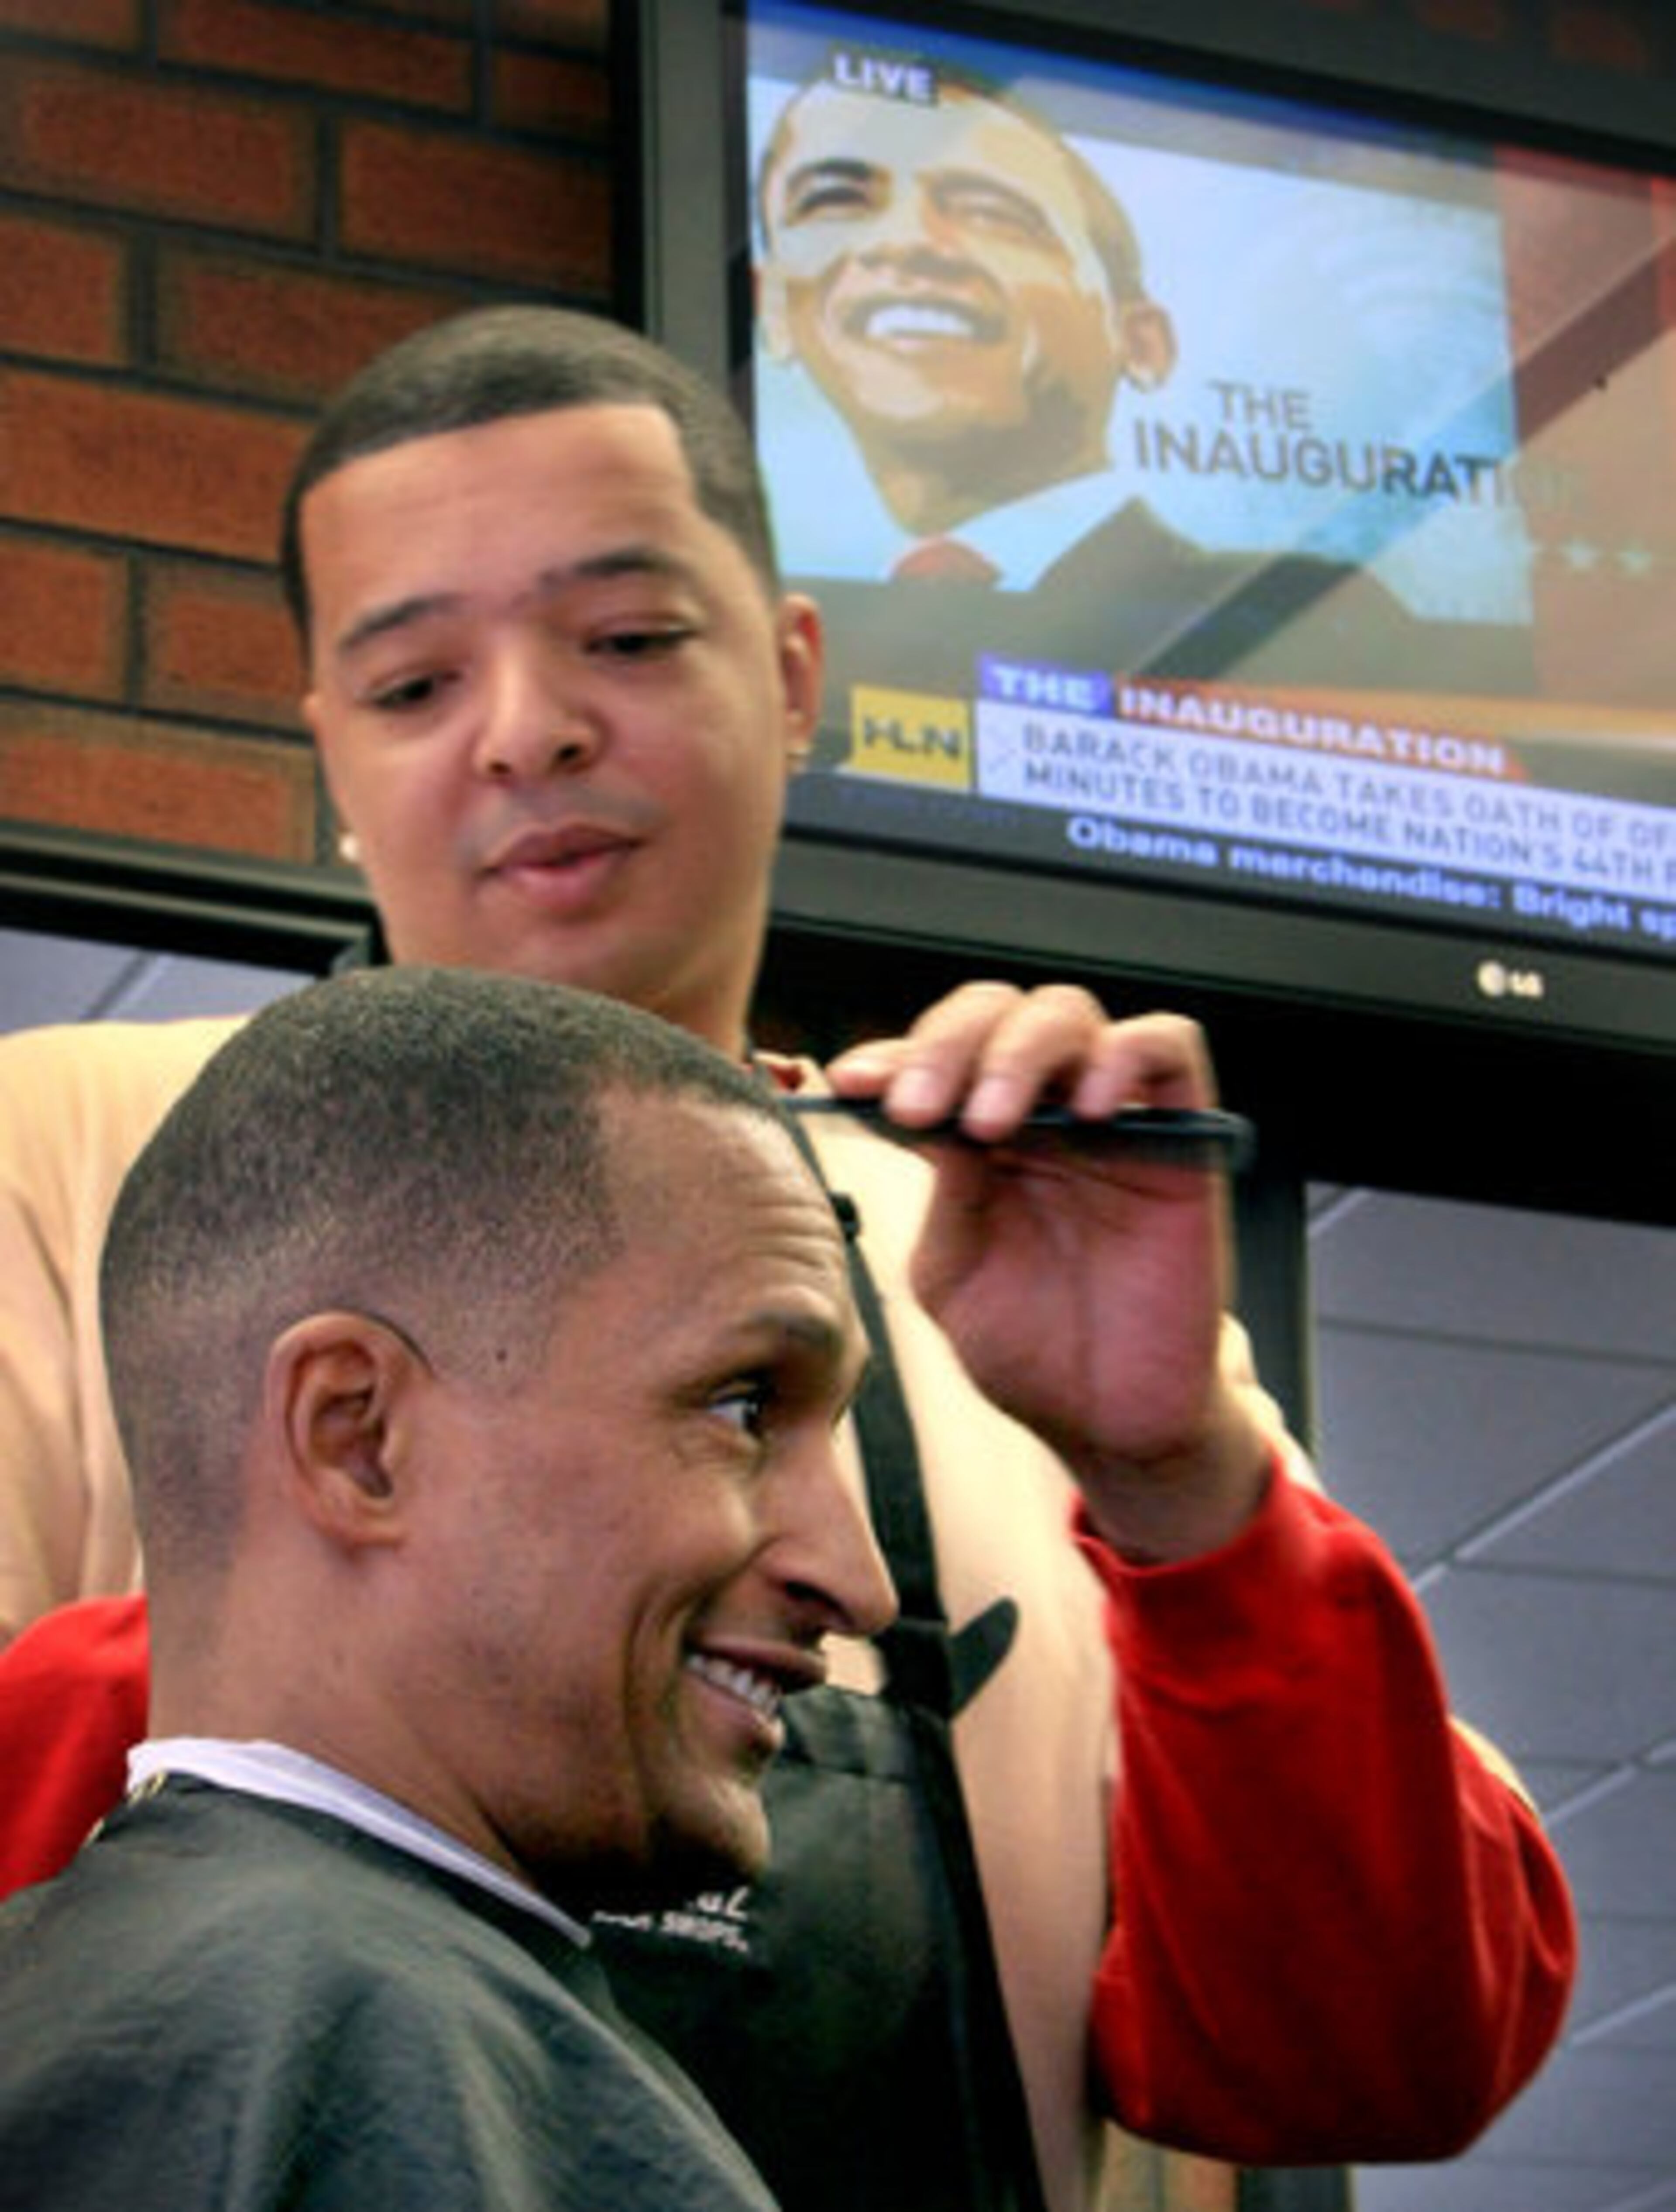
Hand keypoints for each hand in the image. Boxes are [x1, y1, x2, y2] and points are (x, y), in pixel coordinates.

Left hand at [826, 983, 1271, 1559]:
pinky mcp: (1182, 1136)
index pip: (935, 1059)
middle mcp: (1042, 1112)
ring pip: (1068, 1013)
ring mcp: (1112, 1117)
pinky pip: (1169, 1047)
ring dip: (1018, 1052)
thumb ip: (943, 1193)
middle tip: (920, 1107)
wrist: (1108, 1420)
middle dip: (946, 1046)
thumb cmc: (1032, 1349)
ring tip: (991, 1120)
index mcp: (980, 1137)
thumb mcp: (954, 1273)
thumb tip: (918, 1114)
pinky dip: (1124, 1055)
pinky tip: (1087, 1110)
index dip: (891, 1059)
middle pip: (996, 1013)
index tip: (850, 1084)